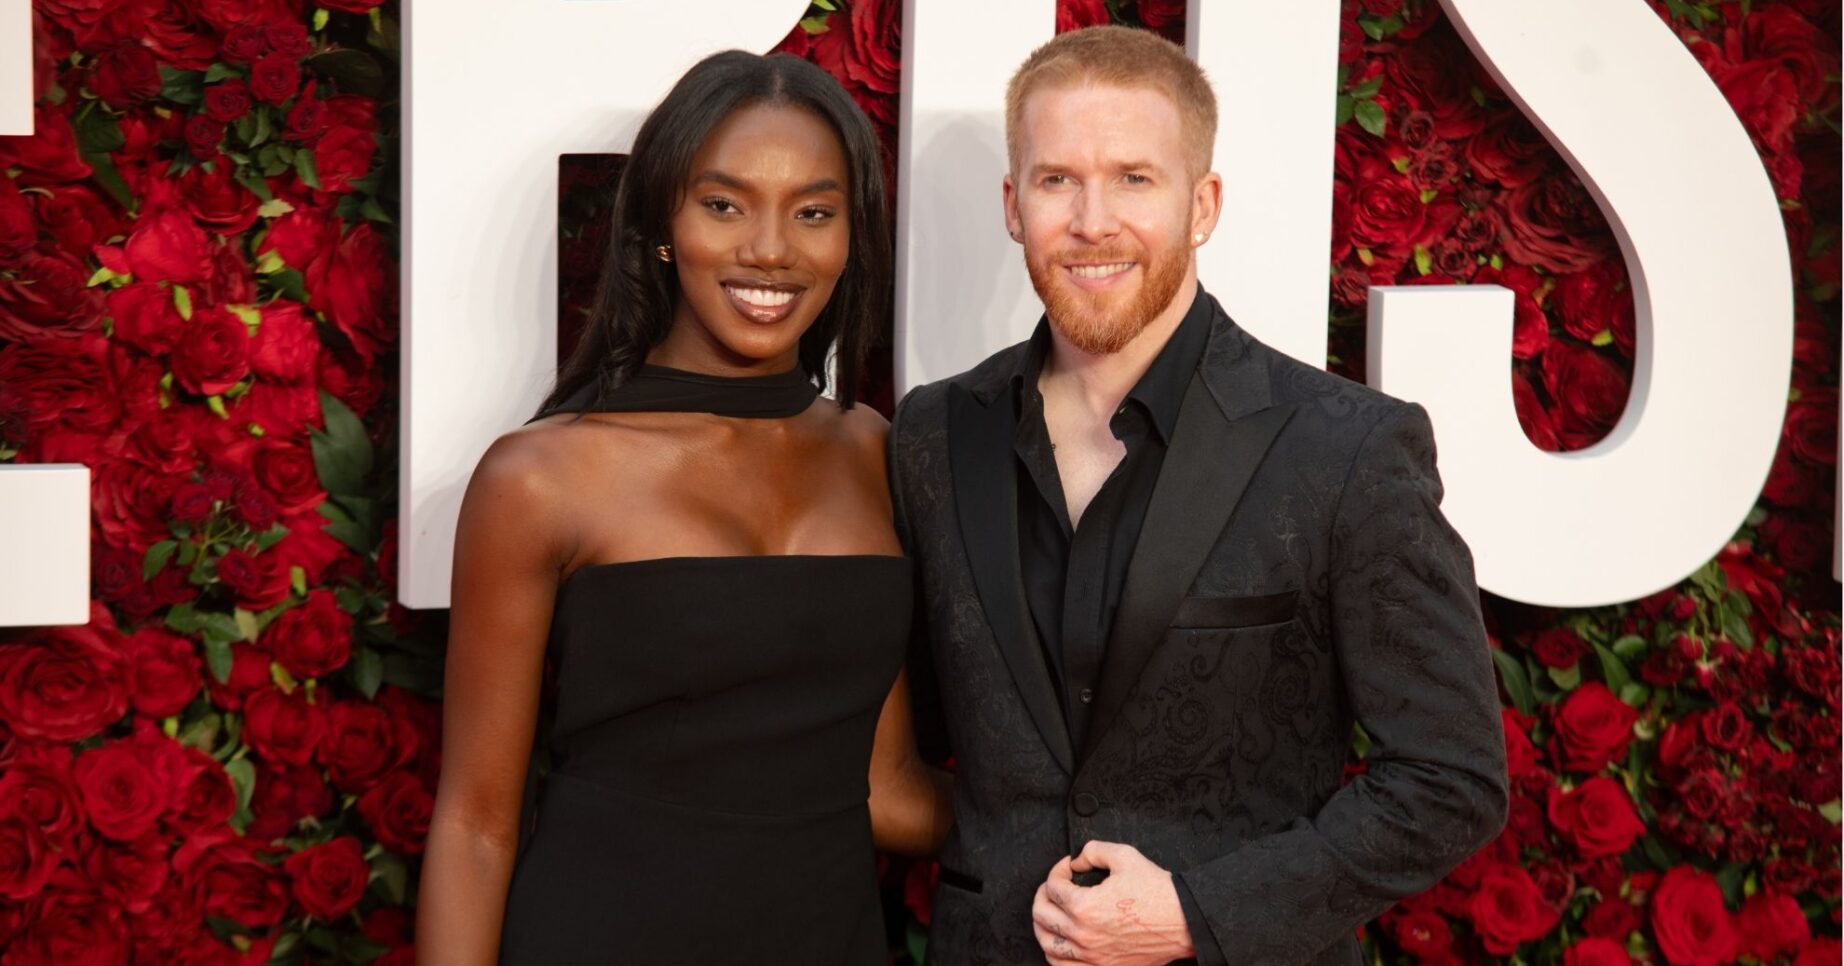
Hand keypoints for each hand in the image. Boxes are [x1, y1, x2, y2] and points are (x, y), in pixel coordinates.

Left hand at [1030, 841, 1196, 964]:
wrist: (1184, 921)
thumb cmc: (1158, 892)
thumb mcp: (1125, 856)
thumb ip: (1093, 851)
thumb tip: (1076, 861)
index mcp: (1085, 907)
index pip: (1053, 887)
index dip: (1058, 870)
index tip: (1068, 867)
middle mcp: (1084, 935)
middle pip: (1042, 915)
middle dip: (1043, 894)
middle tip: (1054, 886)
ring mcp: (1092, 956)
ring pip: (1047, 944)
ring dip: (1044, 925)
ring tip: (1050, 913)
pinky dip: (1055, 954)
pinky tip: (1060, 942)